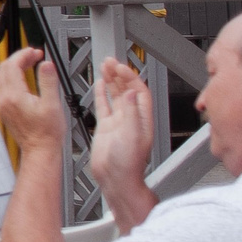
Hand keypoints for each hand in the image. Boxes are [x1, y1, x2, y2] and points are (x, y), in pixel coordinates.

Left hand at [0, 48, 68, 154]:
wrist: (39, 150)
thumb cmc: (46, 133)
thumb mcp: (53, 104)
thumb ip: (48, 81)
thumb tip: (46, 64)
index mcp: (14, 96)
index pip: (12, 65)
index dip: (23, 54)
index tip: (35, 52)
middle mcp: (4, 99)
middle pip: (4, 68)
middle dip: (19, 58)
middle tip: (34, 56)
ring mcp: (2, 105)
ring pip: (1, 77)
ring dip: (13, 67)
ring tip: (30, 64)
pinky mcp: (4, 109)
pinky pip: (2, 87)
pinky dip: (11, 77)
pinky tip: (24, 79)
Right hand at [90, 57, 158, 189]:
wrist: (116, 180)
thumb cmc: (128, 164)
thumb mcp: (132, 135)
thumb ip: (130, 112)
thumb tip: (130, 92)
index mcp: (142, 119)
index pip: (138, 91)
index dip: (130, 77)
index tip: (120, 67)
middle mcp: (131, 118)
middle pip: (127, 89)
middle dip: (119, 74)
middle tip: (110, 61)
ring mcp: (118, 122)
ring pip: (115, 95)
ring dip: (111, 80)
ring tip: (105, 66)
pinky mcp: (105, 127)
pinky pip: (104, 106)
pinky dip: (101, 93)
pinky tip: (100, 85)